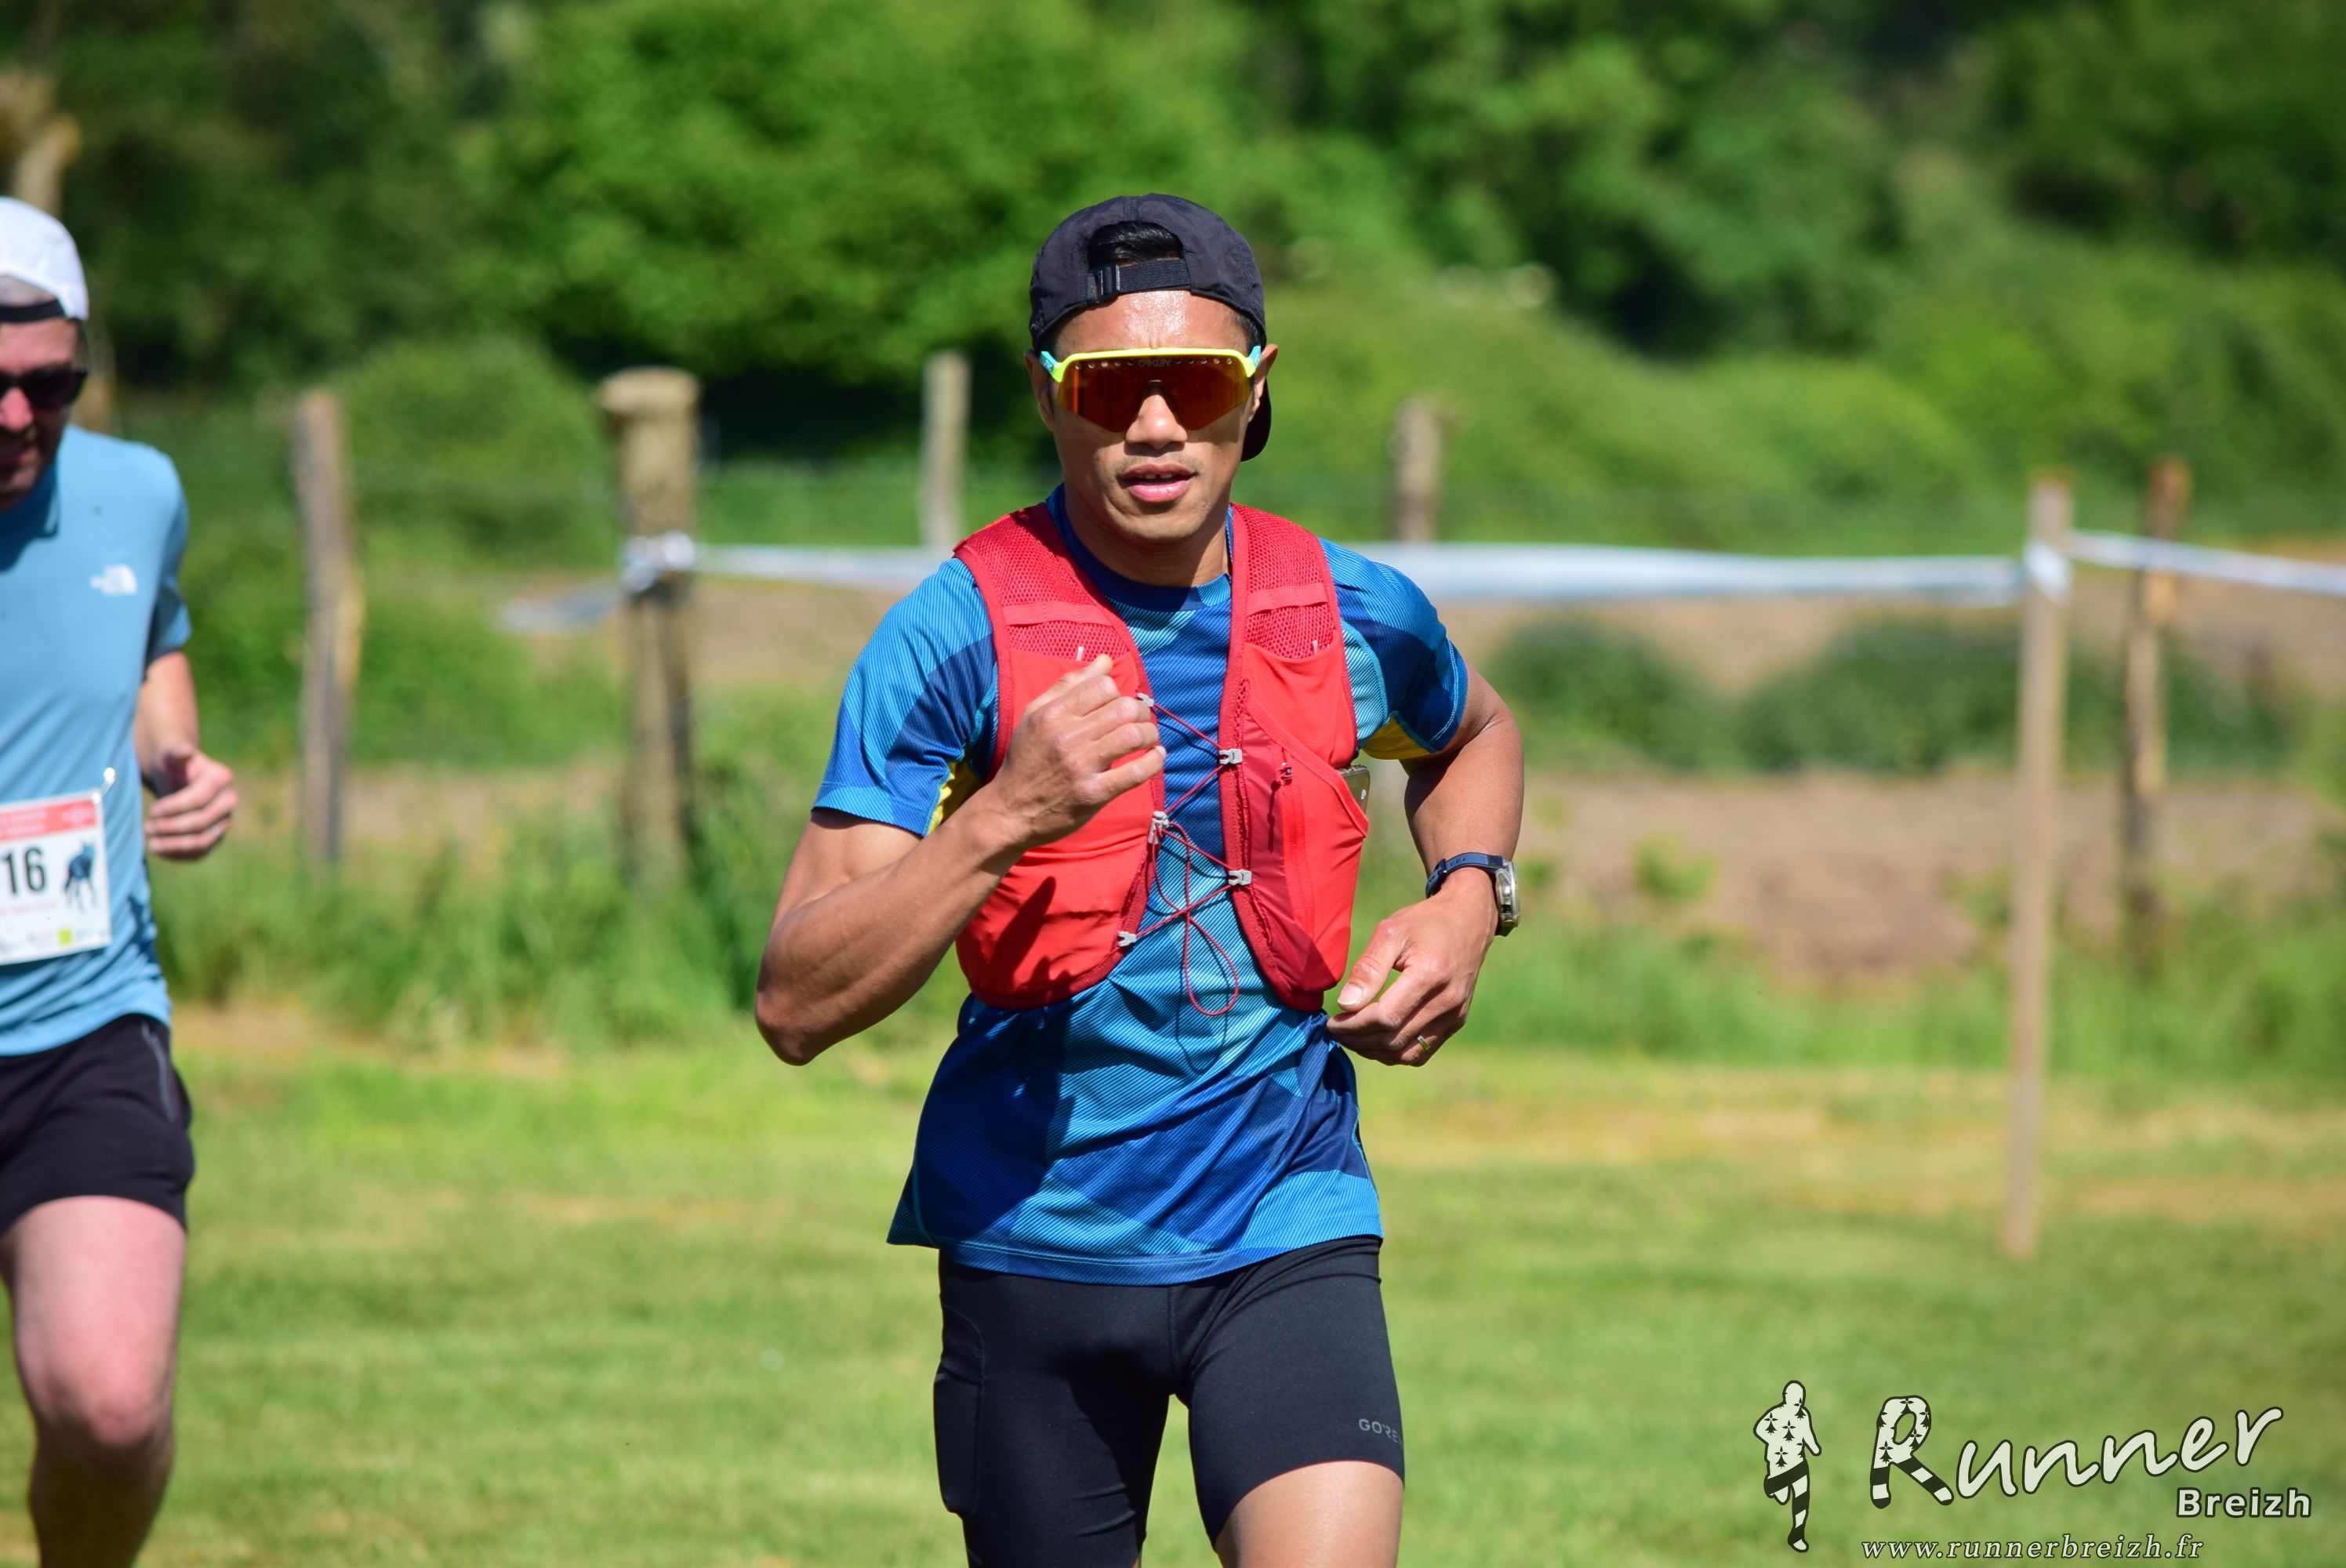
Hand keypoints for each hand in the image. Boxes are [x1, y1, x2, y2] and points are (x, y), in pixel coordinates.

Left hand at [144, 743, 237, 860]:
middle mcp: (229, 800)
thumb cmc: (172, 764)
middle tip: (146, 828)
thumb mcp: (170, 755)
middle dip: (172, 827)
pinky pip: (201, 852)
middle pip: (202, 821)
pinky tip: (159, 851)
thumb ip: (176, 752)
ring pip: (204, 840)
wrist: (178, 778)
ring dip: (176, 845)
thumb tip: (185, 749)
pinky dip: (180, 854)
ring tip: (151, 844)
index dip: (175, 807)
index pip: (200, 799)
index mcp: (222, 778)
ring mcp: (224, 820)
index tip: (152, 811)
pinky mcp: (216, 835)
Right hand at [974, 654, 1163, 857]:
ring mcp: (1081, 766)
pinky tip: (1156, 757)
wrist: (1010, 811)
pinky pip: (1135, 773)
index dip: (1117, 693)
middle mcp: (1066, 736)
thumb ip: (1069, 686)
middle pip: (1124, 709)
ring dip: (1150, 734)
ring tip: (1149, 739)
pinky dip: (1153, 762)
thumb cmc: (1026, 760)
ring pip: (1133, 735)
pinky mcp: (1093, 794)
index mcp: (1052, 713)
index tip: (1117, 706)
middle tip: (1140, 721)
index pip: (1103, 686)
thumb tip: (1105, 661)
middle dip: (1140, 712)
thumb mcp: (1035, 715)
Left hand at [1325, 873, 1498, 1065]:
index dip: (1354, 1025)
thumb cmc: (1425, 923)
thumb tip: (1346, 1005)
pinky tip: (1374, 1040)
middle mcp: (1447, 1001)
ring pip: (1406, 1053)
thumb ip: (1368, 969)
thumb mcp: (1391, 932)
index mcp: (1430, 974)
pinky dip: (1394, 1053)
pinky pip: (1421, 1052)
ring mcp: (1455, 1015)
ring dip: (1373, 1051)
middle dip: (1358, 1040)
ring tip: (1350, 1037)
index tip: (1331, 1022)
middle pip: (1394, 1039)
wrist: (1468, 921)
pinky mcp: (1456, 1022)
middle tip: (1335, 1031)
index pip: (1386, 1016)